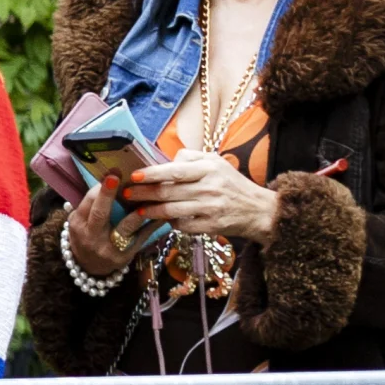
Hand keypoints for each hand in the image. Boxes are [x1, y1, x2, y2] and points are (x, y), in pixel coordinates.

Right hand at [64, 183, 158, 279]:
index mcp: (79, 225)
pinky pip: (142, 237)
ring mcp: (110, 248)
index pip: (88, 203)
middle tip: (116, 177)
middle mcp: (92, 236)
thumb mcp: (80, 221)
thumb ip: (91, 204)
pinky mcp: (127, 255)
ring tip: (150, 194)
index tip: (111, 173)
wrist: (89, 268)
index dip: (99, 189)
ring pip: (126, 227)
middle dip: (108, 195)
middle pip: (100, 214)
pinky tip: (164, 213)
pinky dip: (154, 224)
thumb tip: (109, 178)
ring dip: (139, 210)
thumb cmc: (86, 236)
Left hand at [115, 145, 280, 246]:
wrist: (258, 210)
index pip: (174, 171)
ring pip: (171, 211)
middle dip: (143, 193)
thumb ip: (191, 158)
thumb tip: (166, 159)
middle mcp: (209, 188)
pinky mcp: (210, 227)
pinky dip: (170, 223)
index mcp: (209, 169)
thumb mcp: (216, 162)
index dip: (152, 174)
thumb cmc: (232, 184)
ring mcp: (209, 209)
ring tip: (137, 209)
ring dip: (150, 211)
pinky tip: (162, 219)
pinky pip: (182, 226)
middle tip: (126, 194)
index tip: (135, 176)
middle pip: (168, 192)